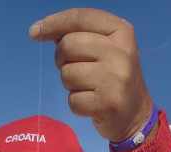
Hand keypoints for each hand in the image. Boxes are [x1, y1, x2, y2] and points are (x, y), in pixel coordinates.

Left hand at [29, 8, 152, 141]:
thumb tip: (42, 30)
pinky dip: (76, 104)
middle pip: (68, 45)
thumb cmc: (113, 78)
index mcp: (121, 31)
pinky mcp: (108, 104)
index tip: (34, 32)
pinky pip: (72, 100)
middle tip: (74, 68)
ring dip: (69, 84)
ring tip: (87, 87)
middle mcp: (121, 52)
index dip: (54, 23)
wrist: (135, 115)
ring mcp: (116, 79)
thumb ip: (80, 35)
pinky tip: (90, 104)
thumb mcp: (105, 49)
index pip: (80, 18)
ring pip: (67, 74)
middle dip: (62, 59)